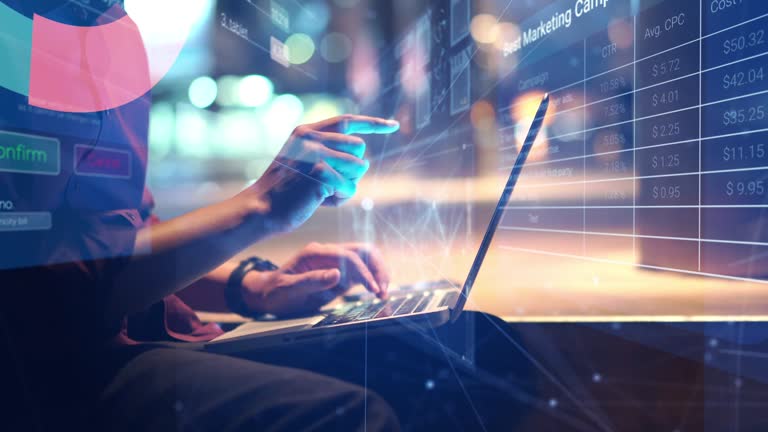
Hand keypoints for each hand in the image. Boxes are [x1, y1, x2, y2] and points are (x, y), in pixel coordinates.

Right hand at [239, 115, 398, 233]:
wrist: (261, 209)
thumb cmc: (285, 192)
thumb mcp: (302, 162)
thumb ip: (327, 153)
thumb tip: (362, 161)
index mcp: (306, 131)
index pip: (347, 121)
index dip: (373, 124)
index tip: (393, 126)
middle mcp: (312, 138)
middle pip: (359, 147)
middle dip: (353, 168)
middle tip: (330, 182)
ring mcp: (316, 154)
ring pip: (359, 168)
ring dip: (347, 185)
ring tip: (322, 193)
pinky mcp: (321, 174)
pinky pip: (350, 187)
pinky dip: (340, 199)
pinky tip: (320, 201)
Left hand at [241, 242, 389, 316]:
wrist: (267, 294)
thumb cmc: (275, 292)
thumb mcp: (289, 289)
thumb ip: (312, 280)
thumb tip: (337, 274)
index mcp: (316, 253)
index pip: (348, 256)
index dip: (364, 272)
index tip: (373, 289)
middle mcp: (329, 254)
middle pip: (363, 251)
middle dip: (378, 268)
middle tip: (383, 290)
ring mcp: (336, 263)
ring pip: (367, 260)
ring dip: (378, 273)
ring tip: (383, 293)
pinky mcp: (340, 275)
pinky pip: (362, 272)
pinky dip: (373, 280)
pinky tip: (377, 293)